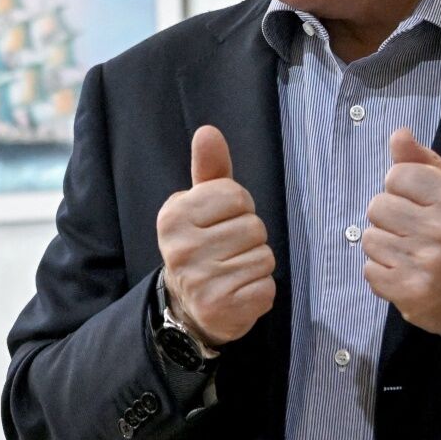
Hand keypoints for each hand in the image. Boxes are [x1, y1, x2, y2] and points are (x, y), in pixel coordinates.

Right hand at [155, 125, 277, 346]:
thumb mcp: (201, 205)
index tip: (221, 222)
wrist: (189, 307)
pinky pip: (266, 286)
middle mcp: (181, 248)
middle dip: (249, 238)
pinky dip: (259, 290)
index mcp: (173, 216)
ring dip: (256, 264)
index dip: (238, 207)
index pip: (235, 194)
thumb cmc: (202, 245)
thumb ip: (209, 169)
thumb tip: (208, 131)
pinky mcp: (221, 308)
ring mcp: (200, 281)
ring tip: (232, 270)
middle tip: (227, 251)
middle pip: (253, 226)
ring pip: (264, 256)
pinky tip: (238, 291)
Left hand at [361, 128, 440, 334]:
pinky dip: (384, 274)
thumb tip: (398, 135)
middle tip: (416, 232)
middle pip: (377, 206)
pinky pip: (369, 271)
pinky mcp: (410, 292)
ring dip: (387, 247)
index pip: (396, 176)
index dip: (402, 190)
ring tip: (414, 254)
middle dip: (392, 218)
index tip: (419, 205)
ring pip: (370, 239)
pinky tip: (409, 273)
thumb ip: (425, 163)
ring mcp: (426, 263)